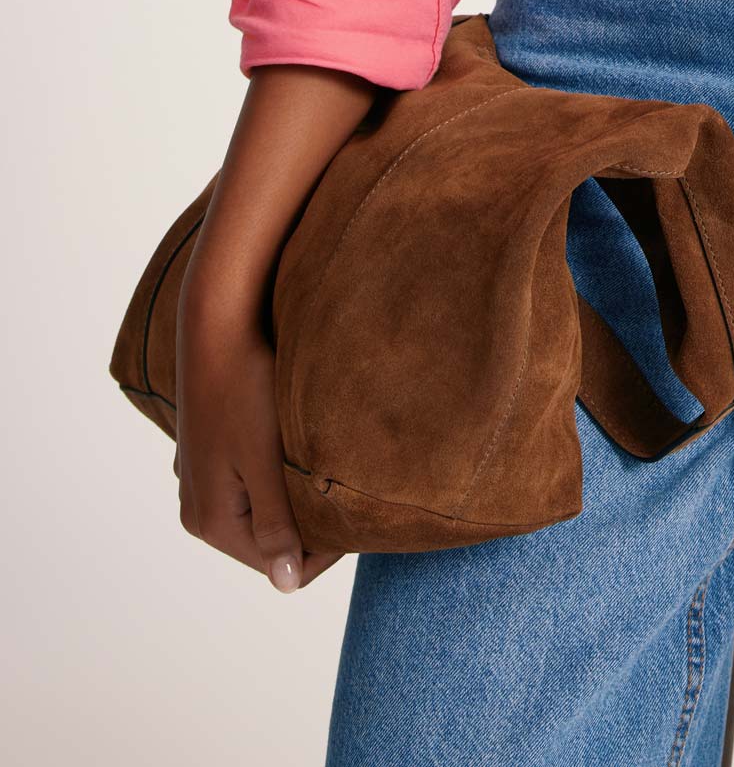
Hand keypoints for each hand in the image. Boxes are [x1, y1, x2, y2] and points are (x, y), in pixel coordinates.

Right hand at [174, 270, 342, 592]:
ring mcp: (200, 479)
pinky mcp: (209, 451)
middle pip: (268, 541)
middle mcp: (198, 508)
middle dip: (309, 523)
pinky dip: (276, 474)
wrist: (217, 324)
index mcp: (210, 521)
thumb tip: (286, 585)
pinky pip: (251, 481)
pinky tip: (293, 446)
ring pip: (262, 509)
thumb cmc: (244, 389)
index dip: (324, 550)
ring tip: (324, 466)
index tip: (358, 517)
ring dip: (294, 497)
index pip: (279, 566)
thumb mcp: (265, 462)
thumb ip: (276, 525)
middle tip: (346, 489)